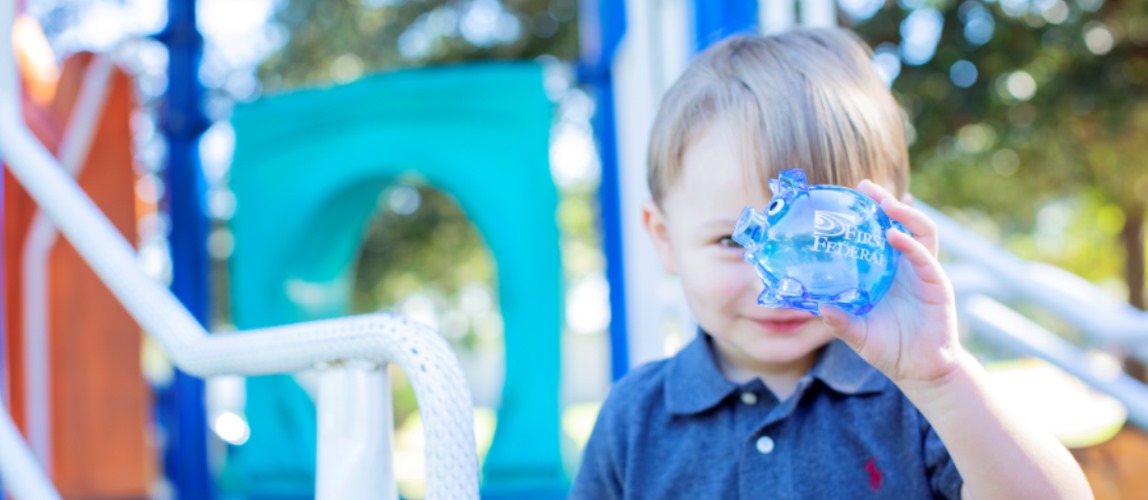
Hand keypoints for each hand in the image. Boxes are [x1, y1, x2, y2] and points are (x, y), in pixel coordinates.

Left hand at [818, 180, 963, 387]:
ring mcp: (924, 273)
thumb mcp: (856, 332)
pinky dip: (910, 243)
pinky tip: (894, 236)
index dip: (870, 212)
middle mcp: (906, 266)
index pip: (880, 231)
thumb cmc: (888, 348)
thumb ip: (839, 320)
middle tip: (867, 187)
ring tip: (886, 203)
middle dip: (886, 202)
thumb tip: (818, 307)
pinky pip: (926, 257)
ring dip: (904, 215)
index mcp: (887, 271)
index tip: (851, 194)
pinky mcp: (937, 285)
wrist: (920, 370)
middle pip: (901, 223)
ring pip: (921, 232)